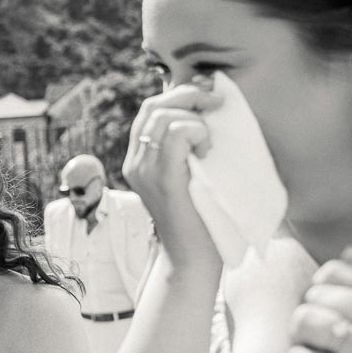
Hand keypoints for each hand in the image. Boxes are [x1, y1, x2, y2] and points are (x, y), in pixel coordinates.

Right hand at [123, 78, 221, 270]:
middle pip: (153, 108)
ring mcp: (145, 172)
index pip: (149, 111)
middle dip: (187, 95)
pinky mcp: (163, 180)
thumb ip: (188, 150)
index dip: (177, 93)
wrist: (192, 259)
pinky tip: (207, 150)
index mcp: (139, 160)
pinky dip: (196, 132)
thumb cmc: (201, 219)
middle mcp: (135, 163)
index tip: (207, 92)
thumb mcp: (190, 177)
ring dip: (195, 117)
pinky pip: (175, 135)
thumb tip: (207, 112)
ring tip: (211, 140)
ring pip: (163, 118)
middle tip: (216, 100)